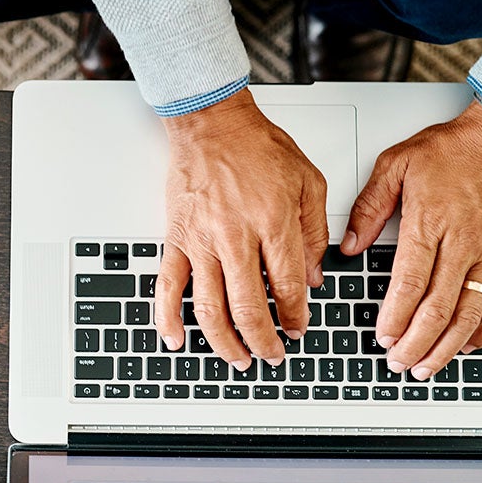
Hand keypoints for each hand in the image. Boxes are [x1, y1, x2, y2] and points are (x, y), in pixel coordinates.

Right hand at [155, 89, 328, 368]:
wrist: (212, 124)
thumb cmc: (258, 147)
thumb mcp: (308, 182)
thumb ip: (313, 232)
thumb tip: (313, 277)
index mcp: (273, 224)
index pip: (289, 287)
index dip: (296, 316)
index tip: (299, 328)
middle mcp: (236, 238)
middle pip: (250, 307)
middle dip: (265, 341)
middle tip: (272, 355)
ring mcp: (201, 242)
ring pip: (210, 307)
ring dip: (225, 341)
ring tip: (238, 358)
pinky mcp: (176, 239)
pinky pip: (168, 285)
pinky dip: (168, 317)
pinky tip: (176, 339)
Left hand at [341, 101, 481, 378]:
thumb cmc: (454, 148)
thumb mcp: (396, 164)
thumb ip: (368, 207)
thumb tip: (348, 244)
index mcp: (430, 223)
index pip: (410, 284)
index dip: (396, 317)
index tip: (383, 337)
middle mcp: (463, 244)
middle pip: (438, 308)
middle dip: (415, 342)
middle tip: (398, 362)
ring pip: (470, 313)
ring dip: (446, 346)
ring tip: (427, 365)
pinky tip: (469, 344)